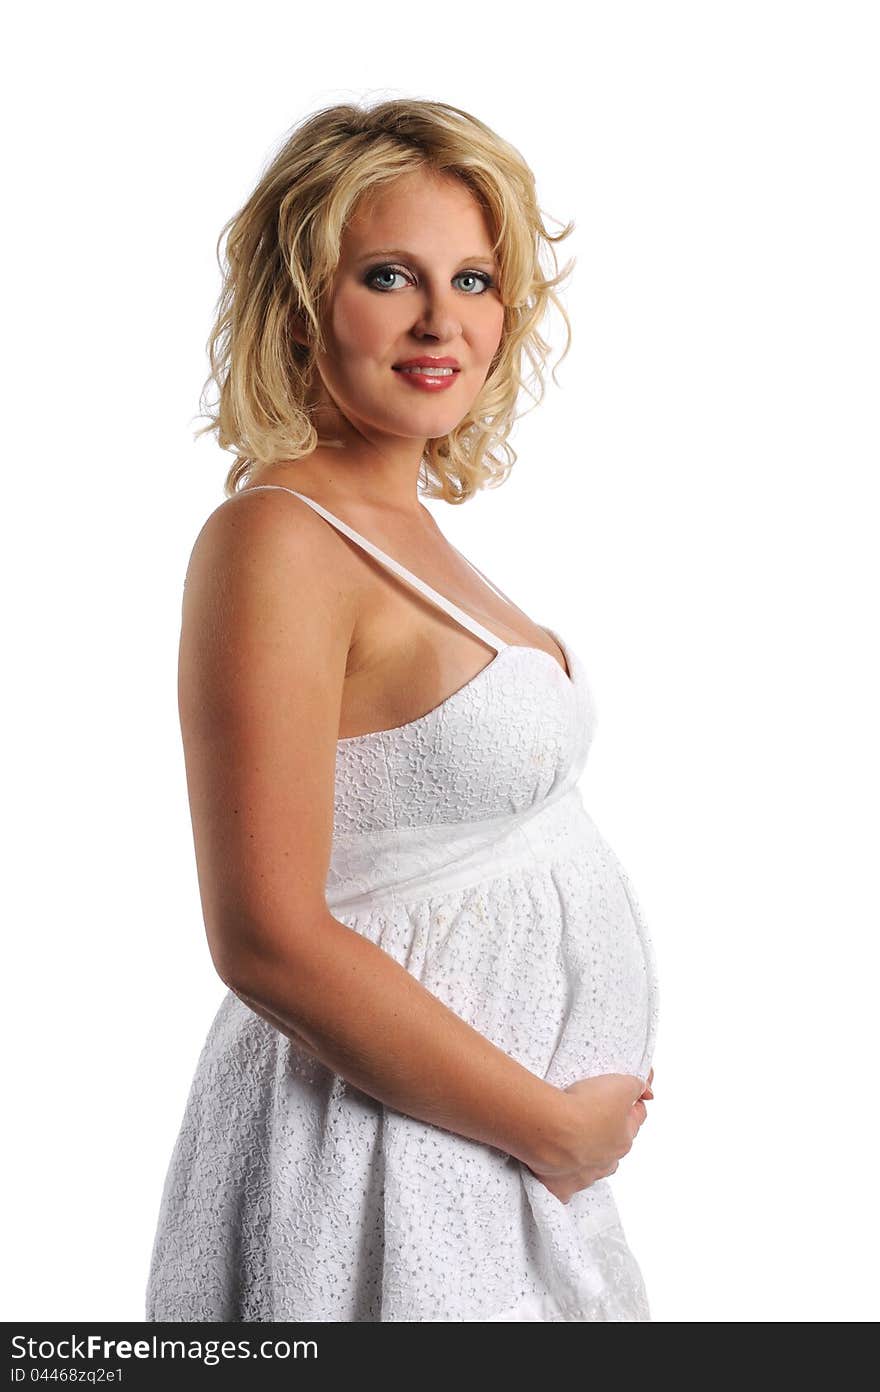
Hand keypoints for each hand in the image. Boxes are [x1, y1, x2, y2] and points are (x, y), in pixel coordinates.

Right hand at [526, 1067, 654, 1204]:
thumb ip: (635, 1086)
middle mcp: (608, 1161)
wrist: (551, 1129)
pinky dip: (562, 1179)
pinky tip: (556, 1169)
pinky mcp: (562, 1186)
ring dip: (586, 1156)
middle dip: (608, 1132)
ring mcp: (585, 1176)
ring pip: (592, 1167)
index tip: (628, 1095)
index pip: (637, 1118)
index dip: (633, 1103)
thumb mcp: (621, 1084)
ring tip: (571, 1138)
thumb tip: (645, 1089)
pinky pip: (565, 1186)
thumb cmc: (585, 1108)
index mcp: (624, 1139)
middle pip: (614, 1146)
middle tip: (591, 1113)